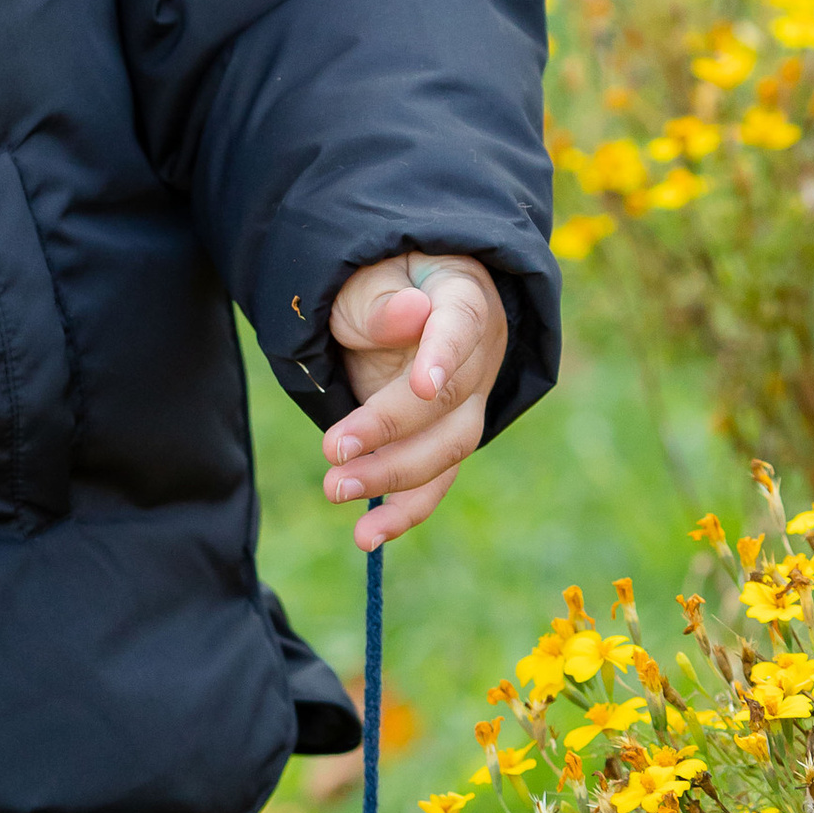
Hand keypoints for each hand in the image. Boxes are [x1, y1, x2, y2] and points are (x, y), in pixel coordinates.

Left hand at [321, 252, 508, 546]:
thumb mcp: (368, 276)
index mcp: (465, 297)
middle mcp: (479, 355)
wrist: (396, 300)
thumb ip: (381, 300)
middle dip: (391, 429)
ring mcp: (468, 402)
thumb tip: (412, 313)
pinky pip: (435, 480)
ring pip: (446, 448)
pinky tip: (367, 536)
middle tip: (334, 450)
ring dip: (393, 477)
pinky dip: (404, 510)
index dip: (444, 354)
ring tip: (336, 490)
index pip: (461, 324)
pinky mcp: (445, 439)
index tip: (423, 384)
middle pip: (448, 399)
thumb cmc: (382, 281)